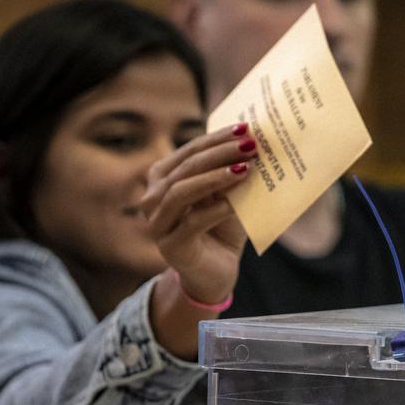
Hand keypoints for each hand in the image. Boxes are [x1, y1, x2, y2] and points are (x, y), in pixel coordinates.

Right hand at [139, 123, 253, 305]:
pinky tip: (236, 203)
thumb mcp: (228, 197)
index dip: (217, 139)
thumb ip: (232, 174)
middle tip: (250, 145)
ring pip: (181, 191)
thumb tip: (251, 144)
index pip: (190, 151)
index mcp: (163, 178)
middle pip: (186, 167)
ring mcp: (158, 223)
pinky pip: (192, 222)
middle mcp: (153, 198)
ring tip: (245, 169)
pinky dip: (216, 210)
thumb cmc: (222, 230)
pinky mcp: (170, 246)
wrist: (216, 274)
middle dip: (220, 153)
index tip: (245, 129)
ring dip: (215, 177)